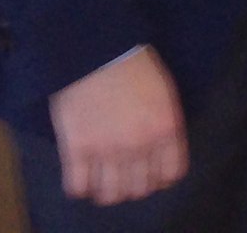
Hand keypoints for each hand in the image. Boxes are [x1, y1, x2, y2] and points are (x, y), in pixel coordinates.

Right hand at [48, 47, 185, 204]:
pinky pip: (78, 187)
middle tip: (124, 175)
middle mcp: (140, 144)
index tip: (150, 173)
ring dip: (106, 190)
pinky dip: (80, 186)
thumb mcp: (164, 93)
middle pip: (139, 189)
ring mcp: (107, 149)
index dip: (159, 178)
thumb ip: (165, 126)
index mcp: (166, 128)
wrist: (97, 50)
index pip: (170, 174)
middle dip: (133, 185)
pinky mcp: (77, 148)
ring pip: (110, 195)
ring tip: (102, 178)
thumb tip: (160, 153)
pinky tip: (81, 175)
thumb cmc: (133, 65)